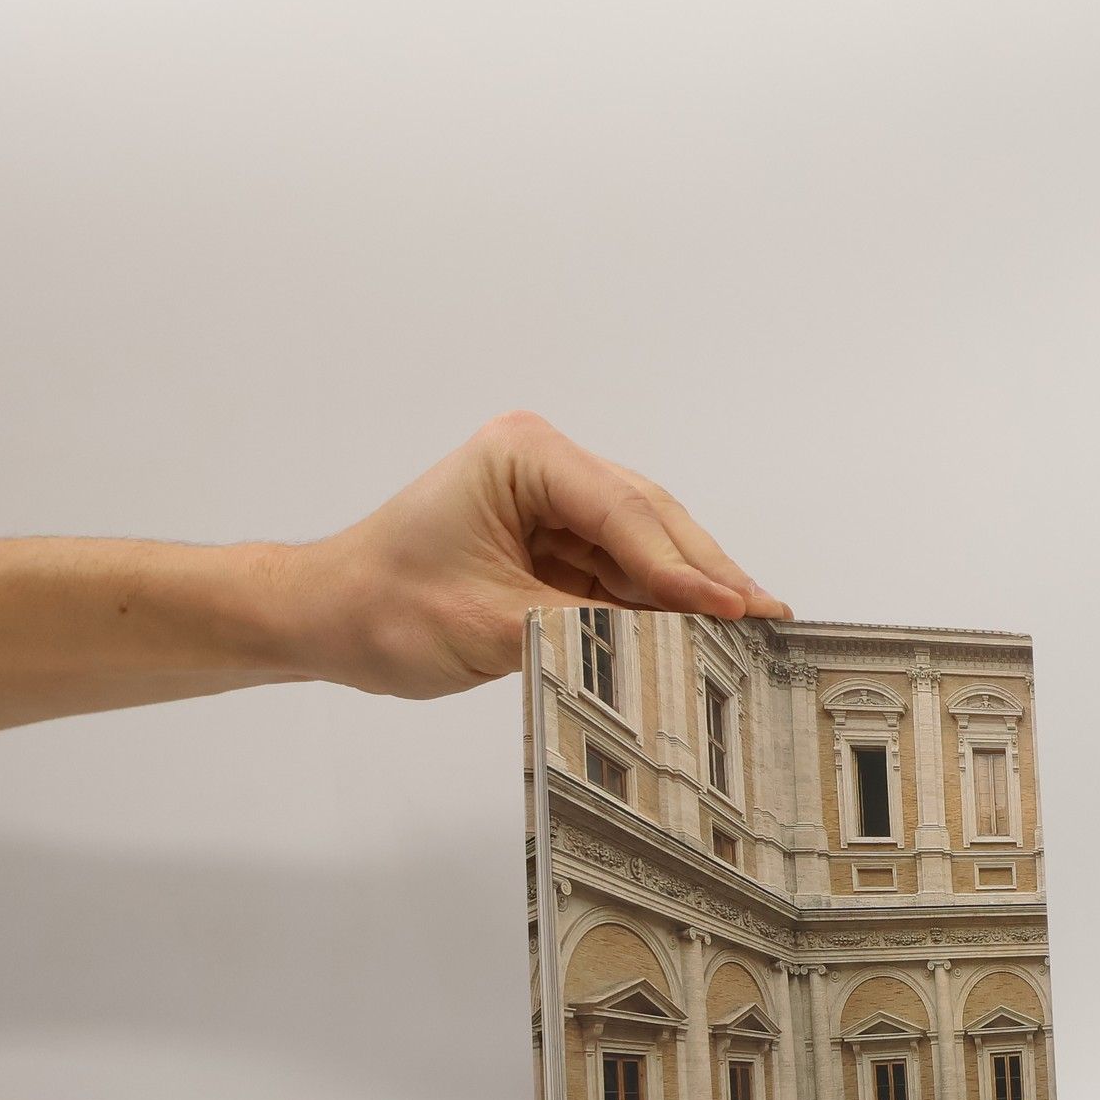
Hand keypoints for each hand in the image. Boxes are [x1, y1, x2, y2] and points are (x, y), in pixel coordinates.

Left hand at [279, 411, 792, 698]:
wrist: (329, 618)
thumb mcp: (491, 625)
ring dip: (691, 588)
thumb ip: (585, 628)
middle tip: (769, 614)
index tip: (731, 608)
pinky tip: (700, 629)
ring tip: (752, 627)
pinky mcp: (554, 539)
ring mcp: (552, 500)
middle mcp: (544, 464)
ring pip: (645, 543)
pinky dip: (658, 602)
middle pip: (649, 517)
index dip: (682, 567)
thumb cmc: (384, 608)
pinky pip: (621, 569)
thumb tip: (670, 644)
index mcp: (522, 455)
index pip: (623, 512)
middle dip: (707, 570)